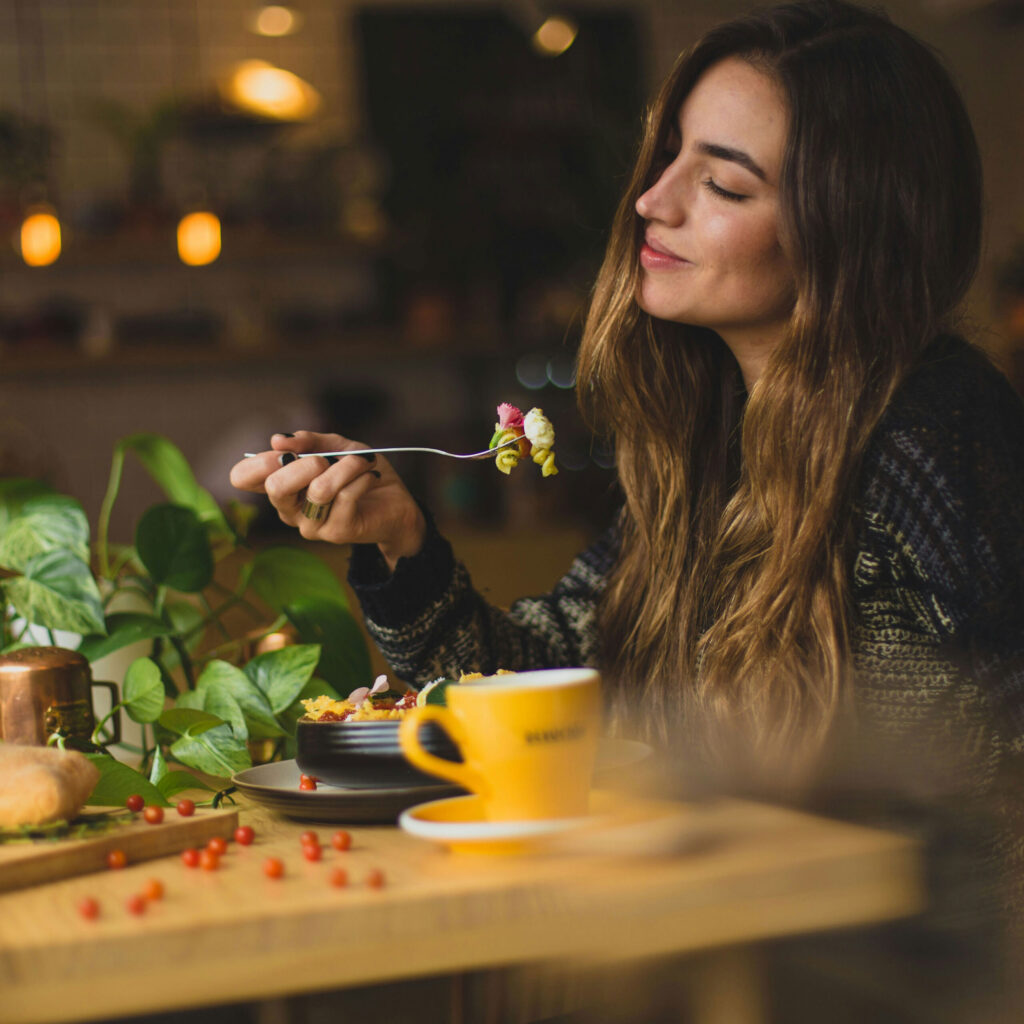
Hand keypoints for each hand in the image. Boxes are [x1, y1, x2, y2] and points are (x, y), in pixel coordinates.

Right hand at [229, 431, 425, 569]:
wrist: (396, 502)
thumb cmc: (360, 473)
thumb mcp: (336, 447)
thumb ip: (309, 441)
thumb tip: (278, 440)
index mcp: (281, 486)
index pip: (242, 478)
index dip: (259, 461)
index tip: (285, 450)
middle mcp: (289, 509)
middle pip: (275, 487)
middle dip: (305, 463)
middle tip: (327, 459)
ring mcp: (311, 525)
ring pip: (319, 489)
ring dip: (346, 467)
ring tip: (363, 461)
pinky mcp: (336, 532)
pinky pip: (346, 496)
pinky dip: (362, 477)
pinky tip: (371, 475)